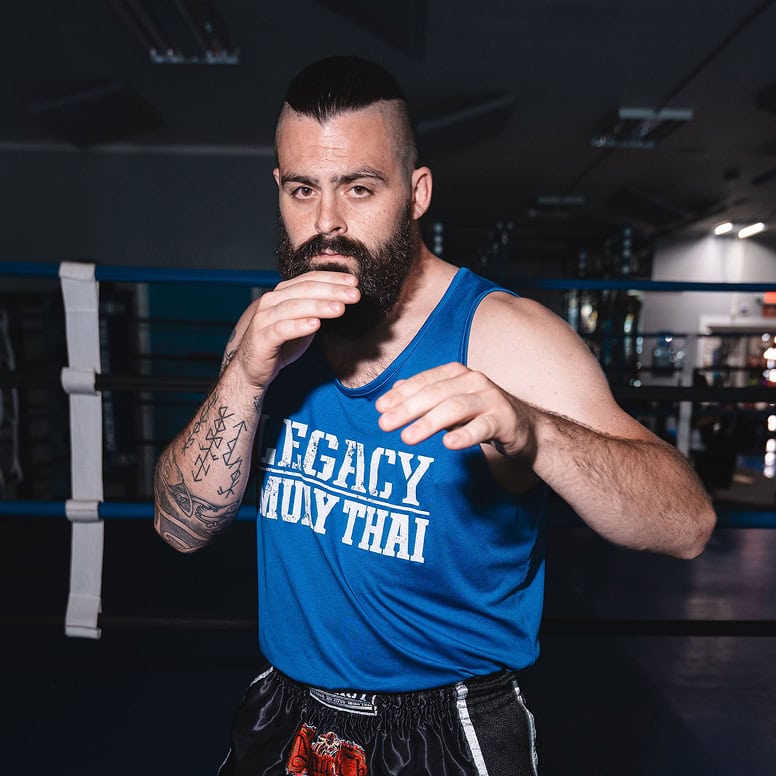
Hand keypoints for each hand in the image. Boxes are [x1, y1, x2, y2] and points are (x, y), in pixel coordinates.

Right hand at [231, 270, 359, 389]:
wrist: (253, 368)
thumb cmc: (280, 343)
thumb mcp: (303, 322)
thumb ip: (317, 310)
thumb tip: (343, 299)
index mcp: (282, 293)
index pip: (310, 279)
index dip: (332, 279)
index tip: (354, 282)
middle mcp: (272, 301)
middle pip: (305, 290)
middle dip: (332, 291)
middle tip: (354, 294)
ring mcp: (264, 318)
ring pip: (294, 307)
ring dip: (319, 306)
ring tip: (340, 308)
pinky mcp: (262, 337)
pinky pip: (282, 329)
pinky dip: (299, 326)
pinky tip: (315, 324)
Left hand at [375, 362, 535, 456]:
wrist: (526, 428)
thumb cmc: (482, 414)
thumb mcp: (451, 403)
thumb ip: (425, 396)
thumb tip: (394, 391)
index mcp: (457, 373)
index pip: (423, 381)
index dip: (401, 394)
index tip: (379, 409)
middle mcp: (473, 381)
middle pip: (435, 394)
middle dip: (407, 408)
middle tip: (385, 424)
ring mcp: (490, 398)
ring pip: (455, 408)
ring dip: (429, 423)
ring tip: (407, 438)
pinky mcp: (504, 419)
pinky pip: (482, 427)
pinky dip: (464, 435)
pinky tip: (448, 444)